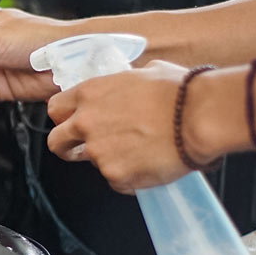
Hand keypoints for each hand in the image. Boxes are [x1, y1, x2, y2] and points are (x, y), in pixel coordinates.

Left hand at [45, 60, 210, 192]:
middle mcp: (86, 123)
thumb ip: (123, 85)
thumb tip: (127, 87)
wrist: (199, 117)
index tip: (74, 122)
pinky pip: (115, 181)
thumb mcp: (144, 73)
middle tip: (85, 148)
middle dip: (67, 147)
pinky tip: (148, 164)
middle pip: (57, 142)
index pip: (56, 108)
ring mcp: (98, 152)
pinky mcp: (115, 175)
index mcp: (90, 94)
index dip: (64, 118)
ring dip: (108, 160)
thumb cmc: (180, 92)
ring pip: (91, 163)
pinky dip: (129, 177)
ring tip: (137, 151)